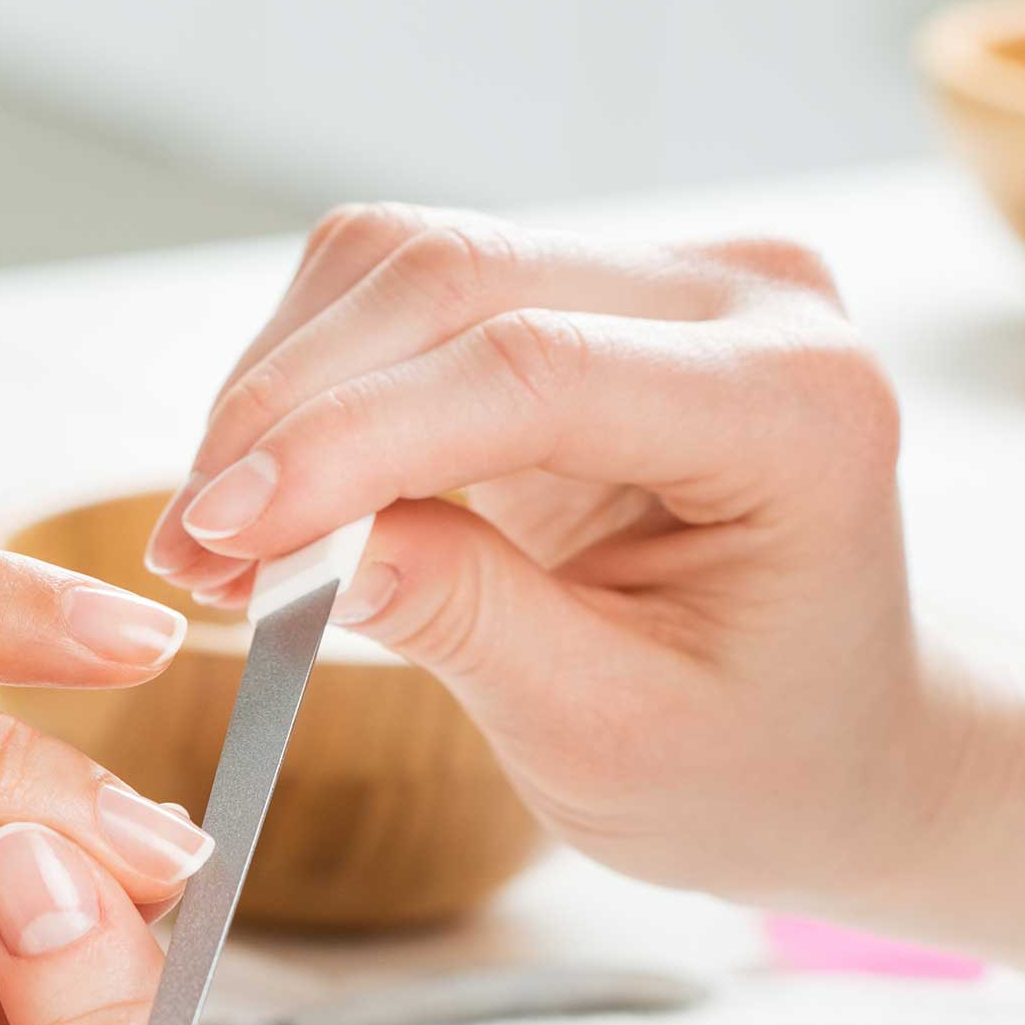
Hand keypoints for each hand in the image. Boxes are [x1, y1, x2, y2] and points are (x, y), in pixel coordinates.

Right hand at [144, 204, 949, 909]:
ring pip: (402, 264)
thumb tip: (289, 544)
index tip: (217, 538)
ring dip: (278, 393)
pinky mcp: (585, 290)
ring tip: (221, 542)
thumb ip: (463, 622)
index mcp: (797, 407)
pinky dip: (309, 390)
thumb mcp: (609, 735)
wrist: (837, 741)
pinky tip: (278, 498)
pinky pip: (403, 293)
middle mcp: (744, 297)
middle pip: (451, 278)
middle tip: (188, 554)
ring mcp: (664, 277)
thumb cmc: (753, 760)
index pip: (531, 370)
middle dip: (284, 413)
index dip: (346, 443)